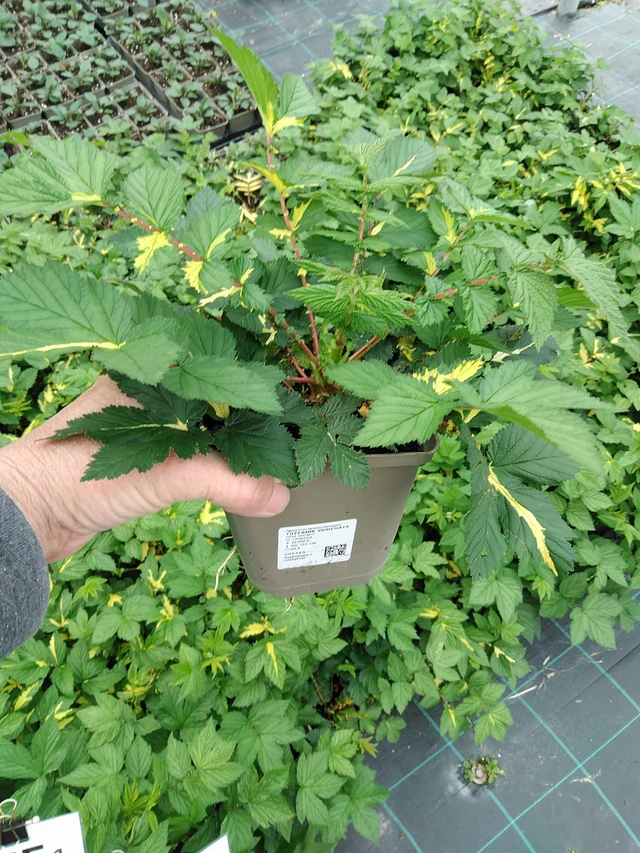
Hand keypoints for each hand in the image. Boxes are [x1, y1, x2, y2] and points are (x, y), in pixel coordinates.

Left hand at [0, 375, 289, 562]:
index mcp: (150, 373)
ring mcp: (142, 423)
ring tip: (273, 454)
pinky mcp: (139, 457)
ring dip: (233, 440)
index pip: (216, 366)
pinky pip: (189, 452)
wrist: (25, 515)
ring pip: (202, 424)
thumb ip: (224, 479)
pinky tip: (236, 474)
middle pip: (215, 395)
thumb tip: (278, 494)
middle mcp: (147, 392)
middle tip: (293, 430)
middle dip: (251, 414)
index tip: (293, 401)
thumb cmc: (76, 476)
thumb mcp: (162, 471)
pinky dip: (214, 463)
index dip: (255, 382)